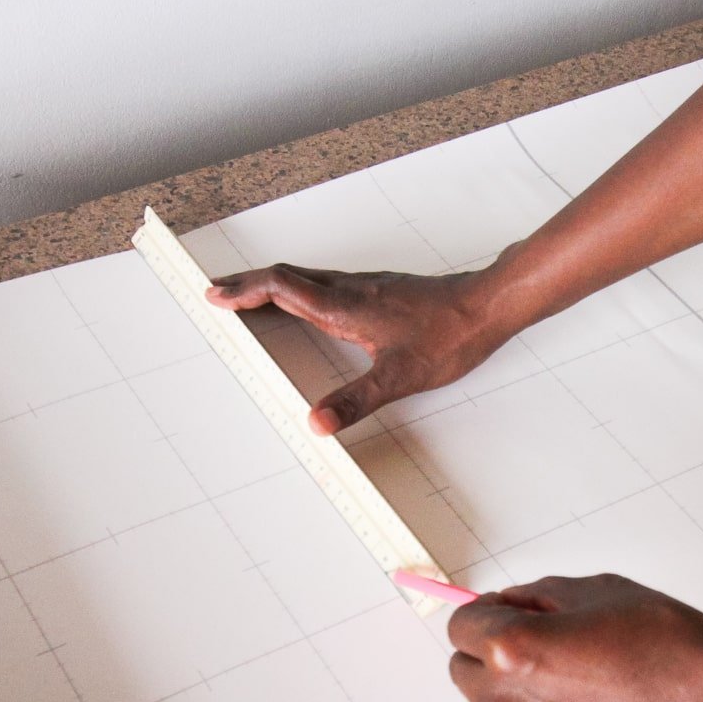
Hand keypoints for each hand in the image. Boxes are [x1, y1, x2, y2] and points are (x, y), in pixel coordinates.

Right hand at [206, 262, 513, 434]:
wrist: (487, 307)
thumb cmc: (449, 337)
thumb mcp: (399, 378)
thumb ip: (355, 400)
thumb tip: (315, 422)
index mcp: (344, 307)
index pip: (282, 288)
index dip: (245, 291)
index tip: (215, 295)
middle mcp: (349, 290)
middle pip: (286, 278)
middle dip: (246, 284)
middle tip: (217, 292)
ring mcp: (365, 287)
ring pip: (305, 278)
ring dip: (271, 286)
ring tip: (248, 297)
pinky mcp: (379, 290)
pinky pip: (324, 283)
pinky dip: (298, 290)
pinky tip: (305, 304)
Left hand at [446, 574, 702, 701]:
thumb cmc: (666, 643)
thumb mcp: (595, 590)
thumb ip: (536, 597)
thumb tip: (507, 606)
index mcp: (512, 649)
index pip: (460, 625)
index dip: (486, 614)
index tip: (506, 615)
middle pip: (461, 671)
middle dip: (490, 655)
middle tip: (540, 649)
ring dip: (500, 701)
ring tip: (554, 688)